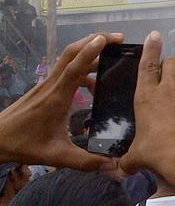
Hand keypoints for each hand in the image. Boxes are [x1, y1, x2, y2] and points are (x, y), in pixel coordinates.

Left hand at [0, 32, 122, 170]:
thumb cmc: (24, 145)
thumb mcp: (56, 156)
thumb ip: (86, 161)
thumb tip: (114, 167)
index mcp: (56, 98)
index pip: (74, 68)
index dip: (91, 52)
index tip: (107, 40)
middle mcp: (52, 86)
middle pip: (72, 53)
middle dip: (95, 40)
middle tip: (119, 38)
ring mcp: (47, 85)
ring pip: (69, 58)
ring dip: (90, 51)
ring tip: (113, 56)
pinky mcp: (45, 88)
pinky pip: (67, 70)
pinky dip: (83, 68)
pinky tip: (93, 85)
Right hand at [119, 31, 174, 185]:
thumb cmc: (157, 153)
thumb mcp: (136, 158)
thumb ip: (128, 160)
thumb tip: (120, 169)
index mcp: (147, 96)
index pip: (147, 65)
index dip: (150, 48)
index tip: (154, 35)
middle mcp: (170, 90)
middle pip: (172, 63)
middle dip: (170, 65)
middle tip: (167, 76)